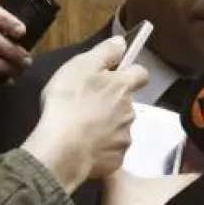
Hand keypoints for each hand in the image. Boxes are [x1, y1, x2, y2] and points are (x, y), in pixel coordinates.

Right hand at [21, 36, 147, 191]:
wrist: (62, 149)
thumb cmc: (69, 101)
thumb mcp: (80, 66)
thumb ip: (104, 52)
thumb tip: (122, 42)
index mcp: (123, 87)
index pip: (141, 74)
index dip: (130, 74)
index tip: (115, 76)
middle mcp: (130, 112)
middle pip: (126, 104)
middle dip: (112, 104)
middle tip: (86, 106)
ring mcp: (124, 138)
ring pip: (119, 128)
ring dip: (106, 127)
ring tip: (81, 130)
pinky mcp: (115, 161)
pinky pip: (110, 152)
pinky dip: (100, 149)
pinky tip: (83, 148)